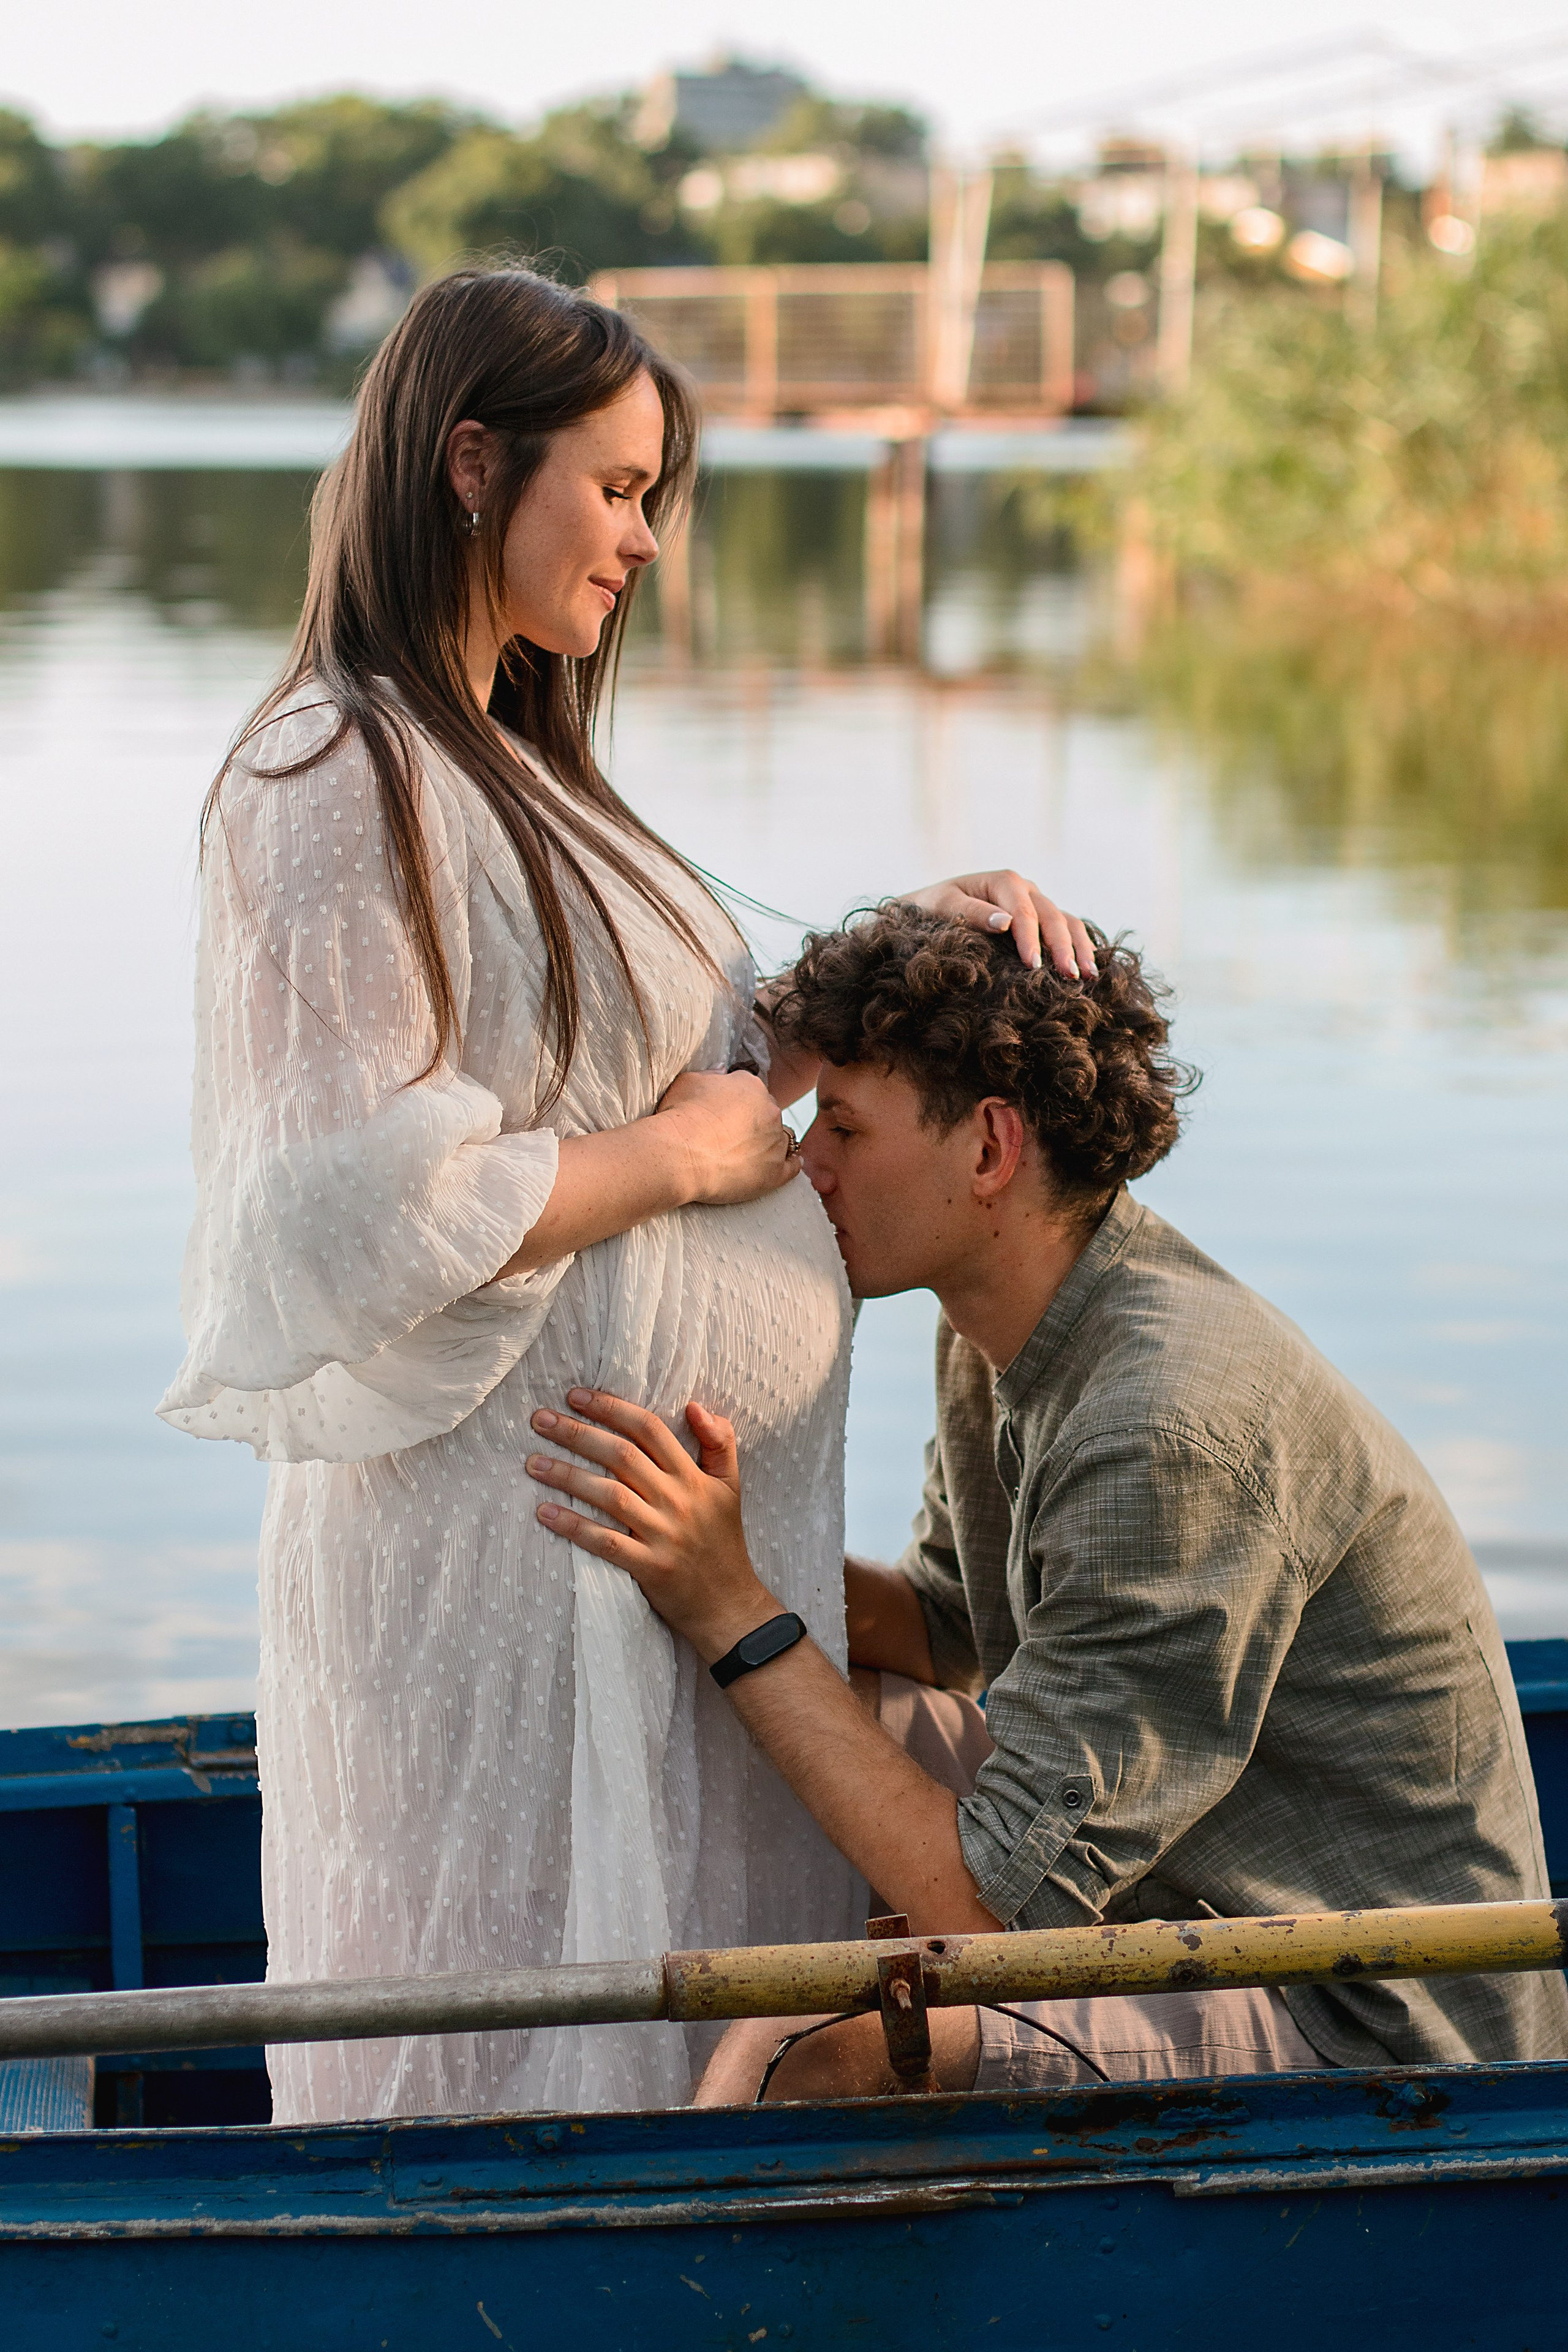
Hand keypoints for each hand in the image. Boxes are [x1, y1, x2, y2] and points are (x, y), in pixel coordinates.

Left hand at [526, 1390, 776, 1661]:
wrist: (730, 1605)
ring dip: (567, 1475)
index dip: (612, 1408)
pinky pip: (604, 1542)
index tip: (577, 1395)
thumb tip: (695, 1405)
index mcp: (694, 1477)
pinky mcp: (649, 1567)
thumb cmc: (724, 1542)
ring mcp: (663, 1534)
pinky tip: (544, 1512)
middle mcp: (678, 1500)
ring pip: (609, 1495)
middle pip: (622, 1456)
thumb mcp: (731, 1487)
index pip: (649, 1429)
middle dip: (578, 1433)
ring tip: (532, 1462)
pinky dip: (573, 1526)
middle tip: (540, 1418)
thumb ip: (720, 1443)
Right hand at [654, 1069, 800, 1207]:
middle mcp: (770, 1110)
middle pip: (769, 1113)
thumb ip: (711, 1074)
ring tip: (755, 1153)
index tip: (727, 1114)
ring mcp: (775, 1142)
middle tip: (734, 1136)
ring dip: (771, 1142)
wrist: (679, 1154)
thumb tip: (722, 1070)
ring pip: (782, 1137)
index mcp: (751, 1087)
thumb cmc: (680, 1118)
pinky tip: (785, 1165)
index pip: (752, 1091)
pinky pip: (792, 1166)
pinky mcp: (775, 1171)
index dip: (739, 1103)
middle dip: (756, 1122)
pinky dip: (789, 1164)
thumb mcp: (689, 1082)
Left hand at [899, 871, 1095, 977]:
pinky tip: (1090, 966)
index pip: (1024, 913)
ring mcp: (1036, 902)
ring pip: (1067, 921)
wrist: (930, 907)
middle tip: (1071, 976)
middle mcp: (1026, 889)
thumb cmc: (932, 908)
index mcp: (1004, 881)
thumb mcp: (944, 906)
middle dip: (1063, 947)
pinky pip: (1067, 927)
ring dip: (1080, 947)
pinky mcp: (1040, 917)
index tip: (1033, 966)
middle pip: (1052, 917)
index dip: (1031, 940)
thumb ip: (972, 913)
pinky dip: (1080, 945)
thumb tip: (1005, 923)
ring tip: (1089, 976)